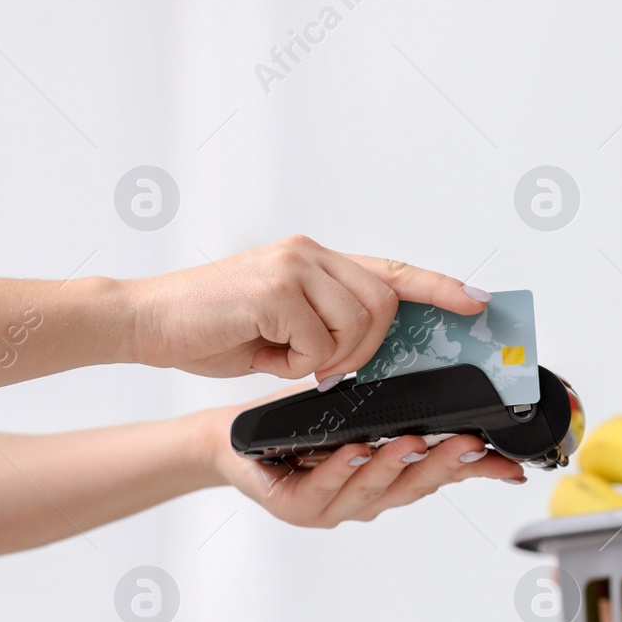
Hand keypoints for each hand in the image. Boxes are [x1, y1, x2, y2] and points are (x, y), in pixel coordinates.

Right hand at [124, 235, 489, 381]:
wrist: (143, 321)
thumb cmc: (211, 328)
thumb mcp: (282, 325)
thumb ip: (327, 324)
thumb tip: (370, 349)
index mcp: (315, 260)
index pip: (392, 270)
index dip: (440, 286)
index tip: (478, 302)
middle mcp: (309, 254)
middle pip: (385, 304)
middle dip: (369, 348)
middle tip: (327, 367)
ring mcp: (292, 267)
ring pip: (359, 324)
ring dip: (332, 357)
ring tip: (289, 358)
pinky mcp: (274, 289)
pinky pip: (318, 341)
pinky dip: (298, 362)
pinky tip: (264, 352)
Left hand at [195, 402, 526, 527]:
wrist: (236, 441)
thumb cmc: (301, 425)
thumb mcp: (363, 411)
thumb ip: (409, 411)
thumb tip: (457, 391)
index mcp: (391, 476)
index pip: (445, 475)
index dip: (479, 472)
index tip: (511, 466)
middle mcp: (369, 497)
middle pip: (416, 485)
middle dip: (444, 464)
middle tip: (471, 444)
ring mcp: (336, 506)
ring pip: (373, 489)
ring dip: (394, 466)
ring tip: (413, 441)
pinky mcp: (297, 506)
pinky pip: (324, 488)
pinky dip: (342, 470)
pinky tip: (355, 451)